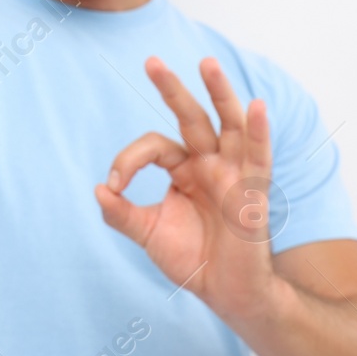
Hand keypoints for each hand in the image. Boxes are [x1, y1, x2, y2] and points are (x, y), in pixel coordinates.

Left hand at [95, 56, 280, 321]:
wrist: (226, 293)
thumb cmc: (193, 260)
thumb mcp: (148, 234)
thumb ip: (121, 214)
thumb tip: (97, 191)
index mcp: (184, 169)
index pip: (154, 147)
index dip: (128, 160)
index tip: (113, 186)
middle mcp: (209, 163)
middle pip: (191, 118)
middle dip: (172, 89)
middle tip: (151, 61)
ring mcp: (233, 173)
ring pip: (228, 124)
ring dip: (219, 93)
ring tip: (207, 63)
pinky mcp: (253, 191)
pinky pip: (258, 156)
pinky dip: (259, 131)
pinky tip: (257, 106)